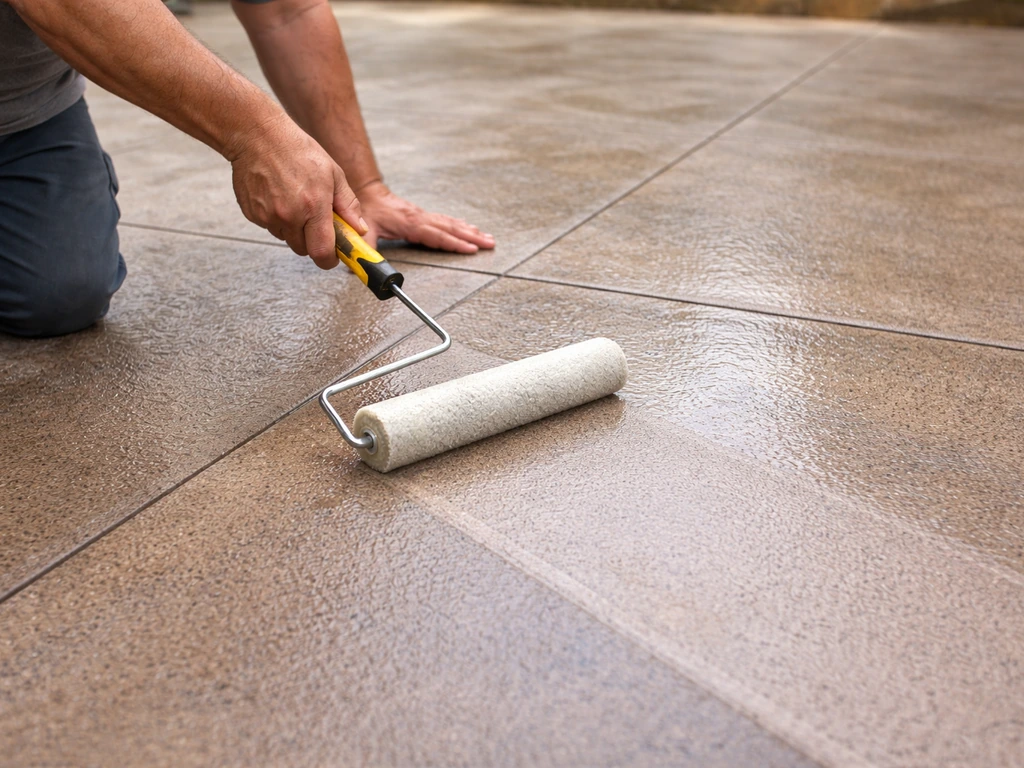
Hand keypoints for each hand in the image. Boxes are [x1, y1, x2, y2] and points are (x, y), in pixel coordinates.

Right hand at [228, 114, 365, 269]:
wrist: (258, 136)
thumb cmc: (298, 150)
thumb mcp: (333, 173)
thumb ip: (348, 205)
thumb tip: (360, 229)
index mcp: (313, 206)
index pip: (322, 253)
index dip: (329, 259)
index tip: (333, 255)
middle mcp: (289, 216)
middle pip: (304, 249)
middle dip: (312, 241)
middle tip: (314, 219)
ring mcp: (267, 216)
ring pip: (286, 238)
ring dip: (293, 229)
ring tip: (294, 200)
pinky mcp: (252, 214)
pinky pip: (270, 227)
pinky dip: (276, 219)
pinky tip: (278, 196)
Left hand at [357, 181, 494, 253]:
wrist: (368, 192)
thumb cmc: (368, 212)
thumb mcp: (365, 233)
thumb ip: (367, 251)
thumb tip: (367, 269)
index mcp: (410, 224)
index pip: (437, 235)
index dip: (455, 243)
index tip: (471, 249)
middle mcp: (421, 218)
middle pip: (451, 228)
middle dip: (473, 237)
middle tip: (491, 244)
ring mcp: (424, 215)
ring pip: (451, 224)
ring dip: (471, 231)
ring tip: (488, 238)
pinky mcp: (423, 215)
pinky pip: (446, 220)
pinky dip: (461, 225)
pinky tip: (469, 228)